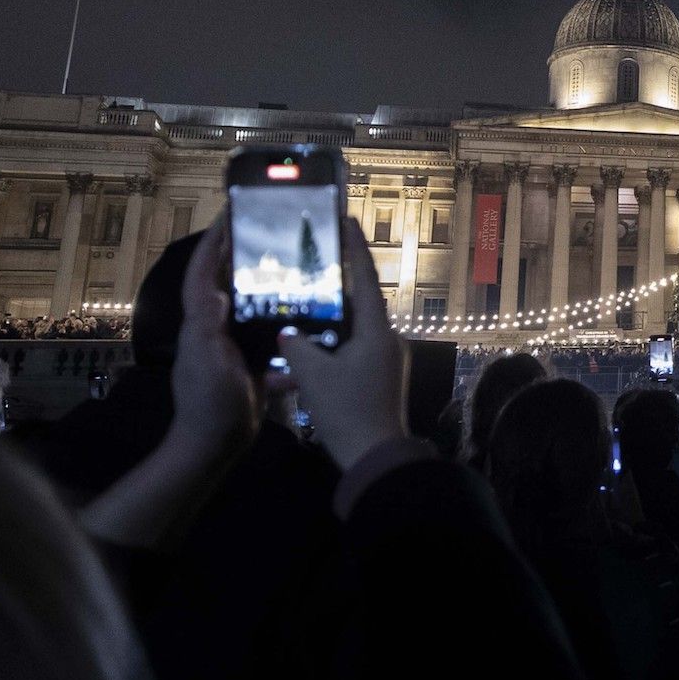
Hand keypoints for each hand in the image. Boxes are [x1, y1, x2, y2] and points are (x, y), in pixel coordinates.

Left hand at [78, 226, 261, 549]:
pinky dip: (282, 322)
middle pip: (225, 281)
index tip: (230, 213)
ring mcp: (230, 346)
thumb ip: (207, 328)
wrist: (215, 447)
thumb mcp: (207, 364)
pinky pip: (266, 334)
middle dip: (240, 254)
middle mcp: (213, 329)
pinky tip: (310, 315)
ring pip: (247, 305)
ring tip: (293, 263)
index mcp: (200, 324)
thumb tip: (216, 291)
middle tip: (267, 230)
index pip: (203, 273)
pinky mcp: (248, 363)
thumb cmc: (210, 404)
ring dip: (264, 283)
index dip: (214, 242)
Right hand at [278, 217, 407, 469]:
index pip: (366, 279)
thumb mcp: (313, 375)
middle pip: (361, 302)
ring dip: (334, 316)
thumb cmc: (347, 411)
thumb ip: (298, 345)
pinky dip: (336, 340)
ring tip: (307, 300)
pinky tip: (313, 342)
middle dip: (338, 283)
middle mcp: (388, 339)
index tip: (346, 221)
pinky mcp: (380, 378)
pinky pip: (356, 348)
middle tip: (314, 262)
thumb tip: (289, 331)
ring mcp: (387, 360)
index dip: (355, 249)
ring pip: (357, 328)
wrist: (374, 458)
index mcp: (377, 330)